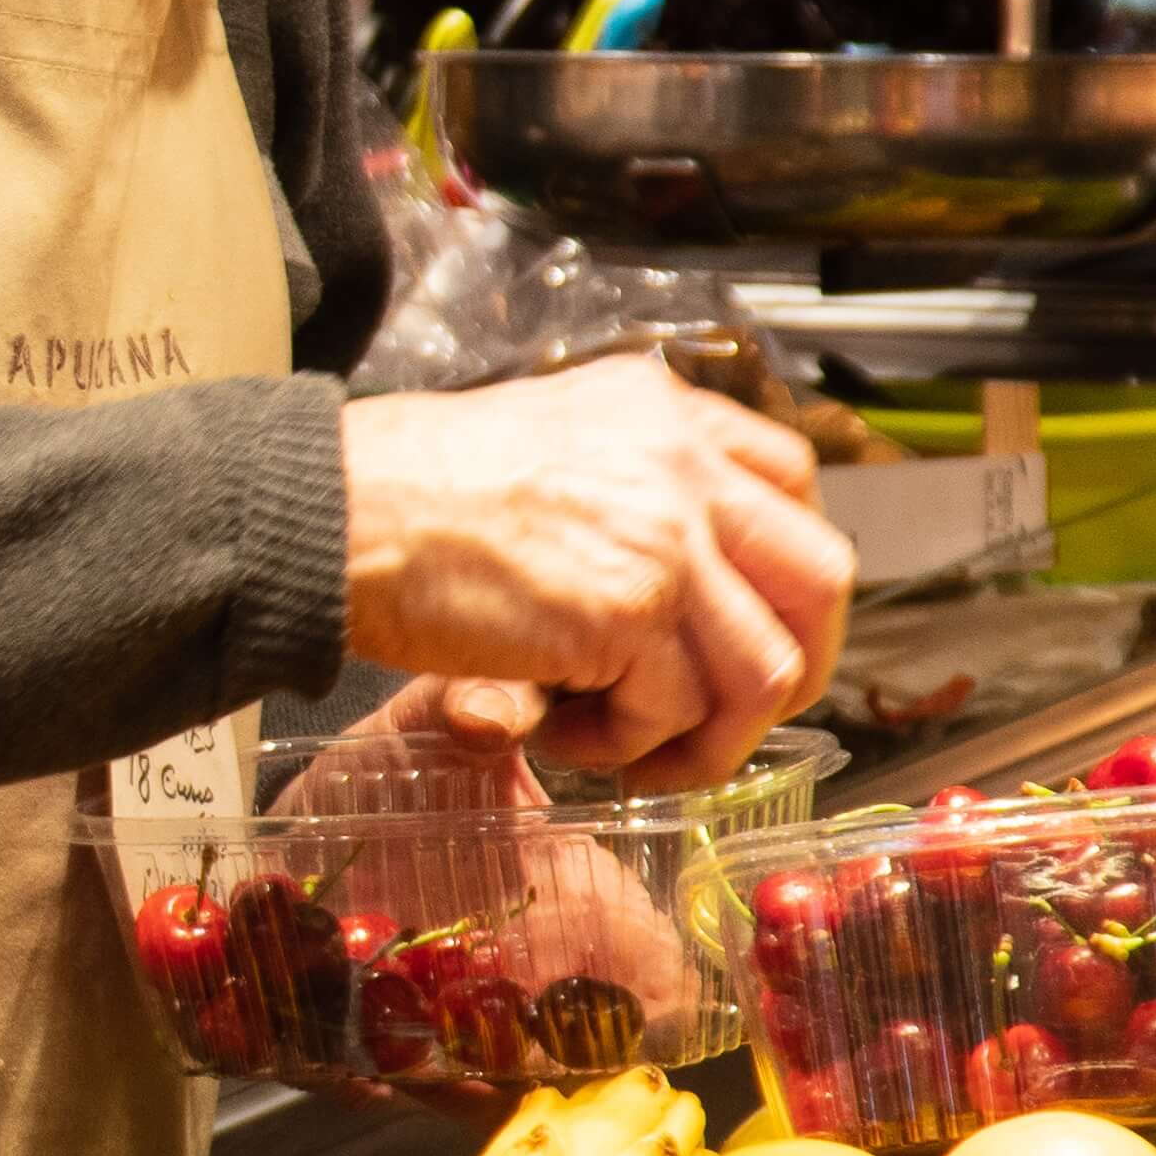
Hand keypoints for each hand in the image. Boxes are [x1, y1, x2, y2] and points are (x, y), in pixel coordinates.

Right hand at [336, 356, 852, 789]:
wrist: (336, 507)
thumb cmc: (405, 487)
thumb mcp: (545, 445)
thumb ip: (623, 493)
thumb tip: (684, 602)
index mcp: (664, 410)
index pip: (789, 481)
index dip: (781, 572)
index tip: (746, 624)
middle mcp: (683, 462)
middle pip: (819, 575)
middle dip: (794, 664)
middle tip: (729, 713)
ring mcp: (667, 535)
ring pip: (767, 667)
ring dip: (709, 730)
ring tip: (631, 743)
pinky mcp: (628, 608)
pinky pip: (678, 709)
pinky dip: (631, 745)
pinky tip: (566, 733)